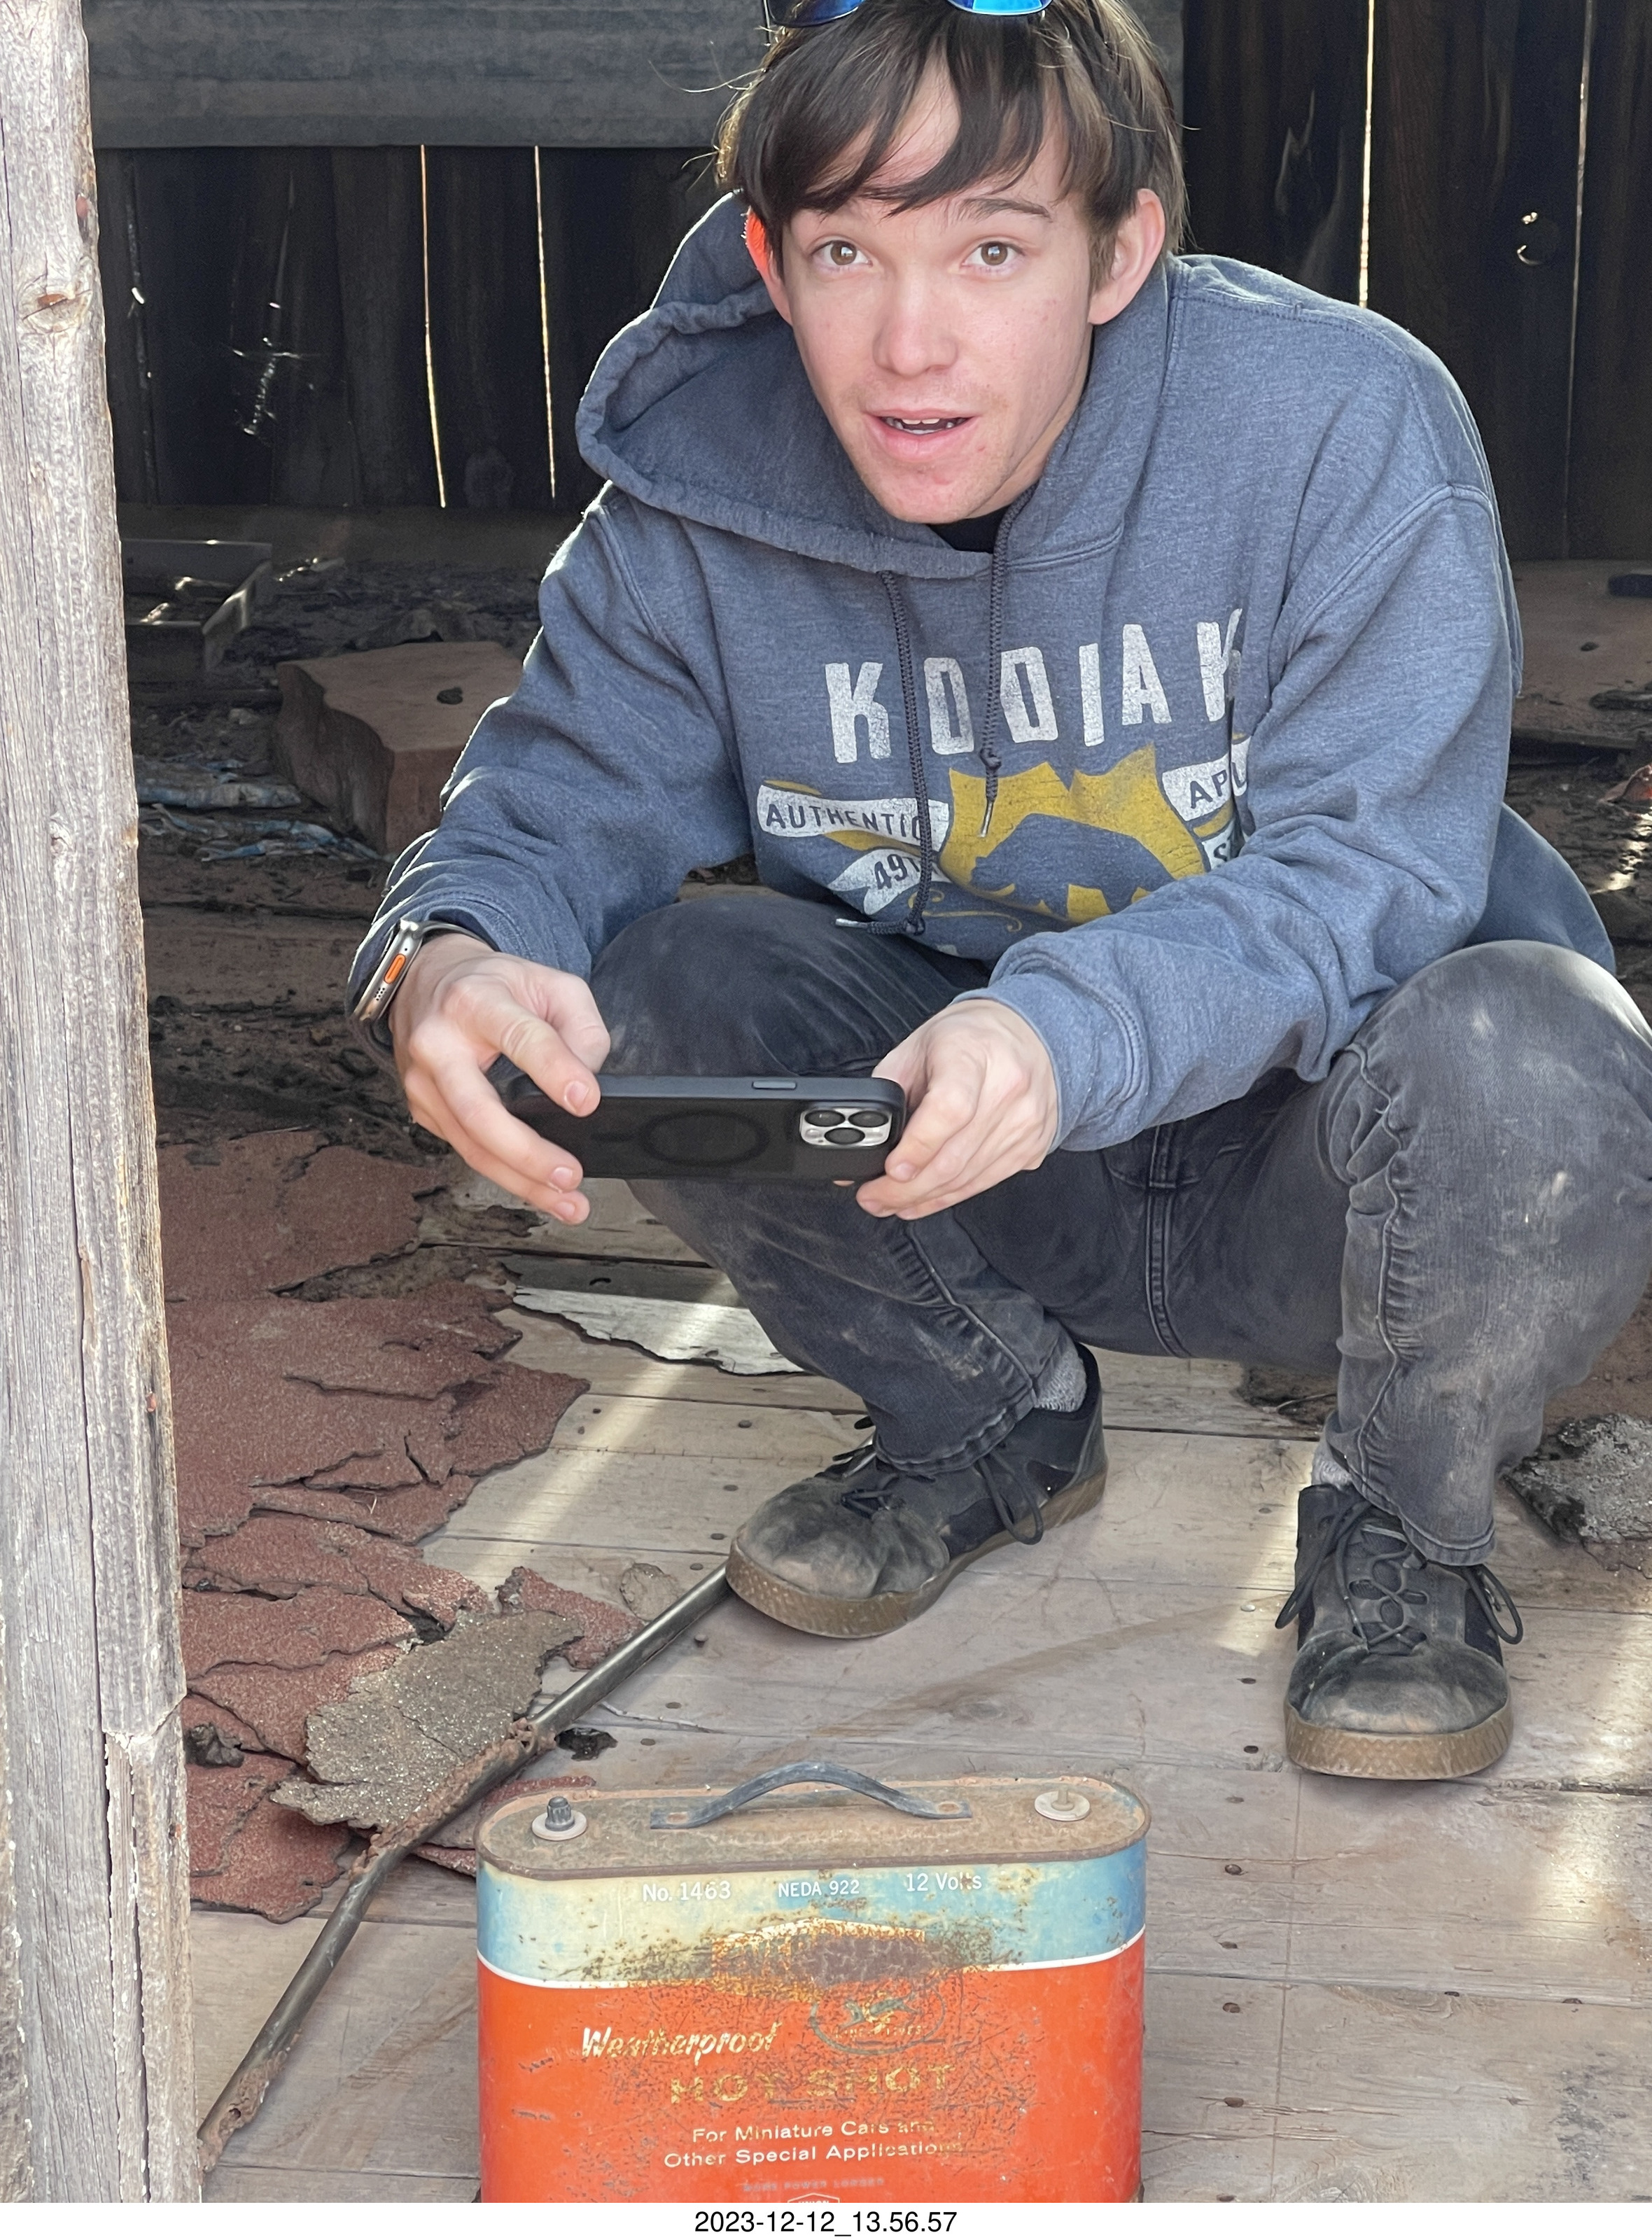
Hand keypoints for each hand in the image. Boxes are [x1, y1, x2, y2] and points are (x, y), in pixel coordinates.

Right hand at [389, 932, 609, 1223]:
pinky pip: (468, 1151)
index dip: (554, 1069)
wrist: (426, 981)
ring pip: (472, 1145)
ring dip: (522, 1181)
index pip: (519, 1037)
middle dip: (528, 1152)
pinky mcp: (424, 1111)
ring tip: (568, 1201)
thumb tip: (588, 1082)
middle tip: (571, 1174)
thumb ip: (580, 1026)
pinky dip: (507, 1176)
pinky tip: (540, 1191)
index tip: (587, 1101)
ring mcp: (424, 1083)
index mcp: (476, 1002)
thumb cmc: (494, 986)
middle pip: (479, 1110)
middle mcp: (439, 1044)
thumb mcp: (549, 983)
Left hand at [855, 998, 1058, 1220]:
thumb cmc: (966, 1039)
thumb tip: (861, 1142)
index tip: (890, 1169)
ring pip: (967, 1178)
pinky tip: (924, 1199)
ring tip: (890, 1203)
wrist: (1026, 1036)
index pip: (950, 1109)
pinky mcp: (1032, 1146)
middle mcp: (1007, 1089)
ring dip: (923, 1198)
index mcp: (973, 1055)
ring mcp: (1024, 1122)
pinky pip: (984, 1183)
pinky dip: (949, 1196)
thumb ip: (887, 1094)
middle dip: (905, 1188)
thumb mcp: (916, 1049)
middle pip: (954, 1156)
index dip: (918, 1146)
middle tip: (873, 1197)